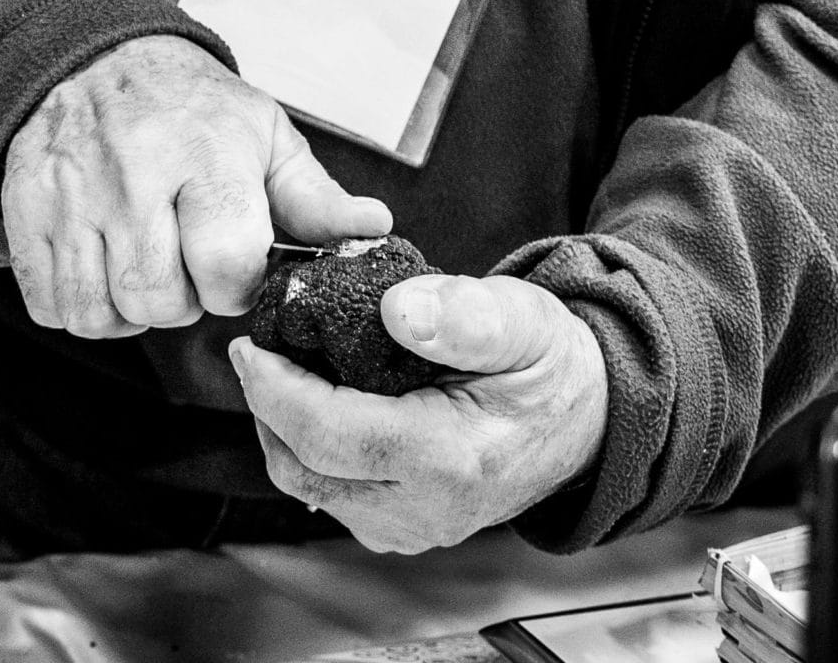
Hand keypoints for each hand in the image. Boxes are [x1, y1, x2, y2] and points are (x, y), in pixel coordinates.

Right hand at [0, 35, 387, 338]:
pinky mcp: (24, 210)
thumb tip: (374, 231)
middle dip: (181, 297)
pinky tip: (99, 265)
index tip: (230, 257)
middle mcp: (132, 174)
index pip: (226, 268)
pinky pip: (51, 305)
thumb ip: (315, 197)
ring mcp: (71, 194)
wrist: (88, 52)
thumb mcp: (262, 134)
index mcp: (204, 154)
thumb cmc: (188, 105)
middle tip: (182, 257)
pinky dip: (77, 303)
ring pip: (102, 313)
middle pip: (161, 301)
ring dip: (127, 307)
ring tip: (141, 261)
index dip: (234, 280)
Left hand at [230, 271, 609, 550]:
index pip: (327, 435)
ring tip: (282, 366)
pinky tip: (314, 399)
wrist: (587, 418)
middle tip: (257, 348)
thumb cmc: (549, 365)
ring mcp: (413, 526)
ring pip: (310, 486)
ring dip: (282, 427)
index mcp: (447, 459)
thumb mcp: (521, 319)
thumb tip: (400, 310)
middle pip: (304, 469)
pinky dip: (309, 448)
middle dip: (266, 406)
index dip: (274, 389)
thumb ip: (463, 314)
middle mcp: (425, 508)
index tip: (249, 344)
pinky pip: (332, 493)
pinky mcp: (404, 526)